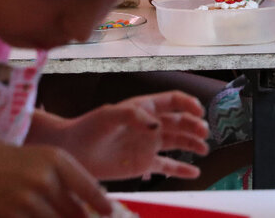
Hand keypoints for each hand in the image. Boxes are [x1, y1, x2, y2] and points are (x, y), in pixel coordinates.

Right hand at [0, 142, 111, 217]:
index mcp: (58, 160)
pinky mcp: (12, 216)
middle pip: (76, 212)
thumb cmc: (17, 163)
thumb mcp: (46, 160)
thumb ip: (70, 179)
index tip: (110, 213)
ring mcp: (28, 200)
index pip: (89, 188)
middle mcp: (45, 179)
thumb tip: (93, 203)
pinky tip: (41, 217)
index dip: (102, 204)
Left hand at [60, 91, 208, 179]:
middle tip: (203, 133)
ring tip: (203, 150)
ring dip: (193, 144)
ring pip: (178, 142)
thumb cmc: (88, 128)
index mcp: (145, 108)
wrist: (71, 151)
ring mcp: (149, 145)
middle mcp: (151, 125)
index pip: (174, 101)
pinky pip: (167, 166)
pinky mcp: (144, 164)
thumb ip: (134, 116)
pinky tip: (195, 173)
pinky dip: (182, 170)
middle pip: (180, 122)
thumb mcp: (109, 115)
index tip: (199, 111)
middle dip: (194, 126)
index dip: (189, 104)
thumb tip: (157, 126)